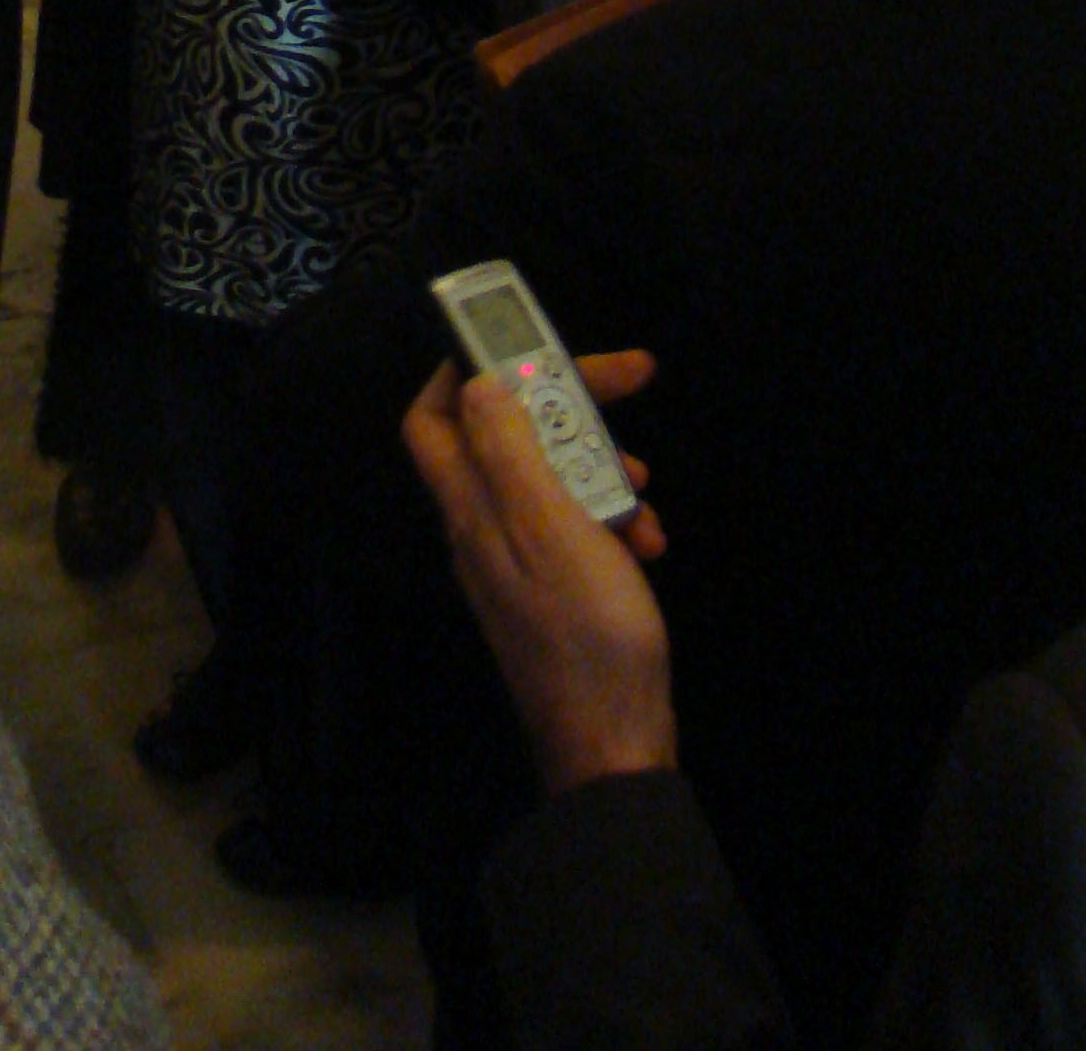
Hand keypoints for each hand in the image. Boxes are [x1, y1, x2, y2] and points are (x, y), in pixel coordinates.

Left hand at [404, 353, 674, 796]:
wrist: (615, 744)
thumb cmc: (587, 633)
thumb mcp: (550, 527)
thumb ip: (511, 451)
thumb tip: (477, 383)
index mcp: (471, 508)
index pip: (434, 420)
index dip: (464, 370)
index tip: (522, 342)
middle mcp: (483, 529)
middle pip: (508, 437)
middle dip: (568, 405)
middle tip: (634, 377)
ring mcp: (518, 562)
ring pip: (553, 481)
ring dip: (604, 469)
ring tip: (645, 490)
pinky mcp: (556, 590)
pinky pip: (578, 531)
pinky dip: (614, 523)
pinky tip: (651, 542)